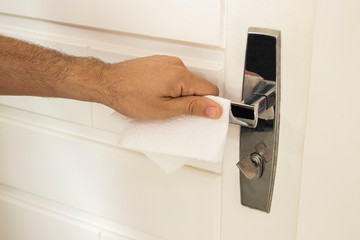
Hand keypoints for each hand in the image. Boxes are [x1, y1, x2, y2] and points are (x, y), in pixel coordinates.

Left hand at [98, 55, 221, 119]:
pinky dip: (171, 86)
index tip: (200, 115)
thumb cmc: (129, 96)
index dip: (208, 105)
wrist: (107, 83)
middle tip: (174, 112)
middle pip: (198, 85)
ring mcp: (167, 62)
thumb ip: (192, 108)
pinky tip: (157, 94)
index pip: (211, 90)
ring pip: (185, 81)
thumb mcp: (164, 109)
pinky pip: (174, 76)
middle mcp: (176, 65)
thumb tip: (214, 109)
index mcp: (181, 76)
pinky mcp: (159, 63)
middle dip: (191, 100)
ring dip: (180, 93)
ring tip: (161, 103)